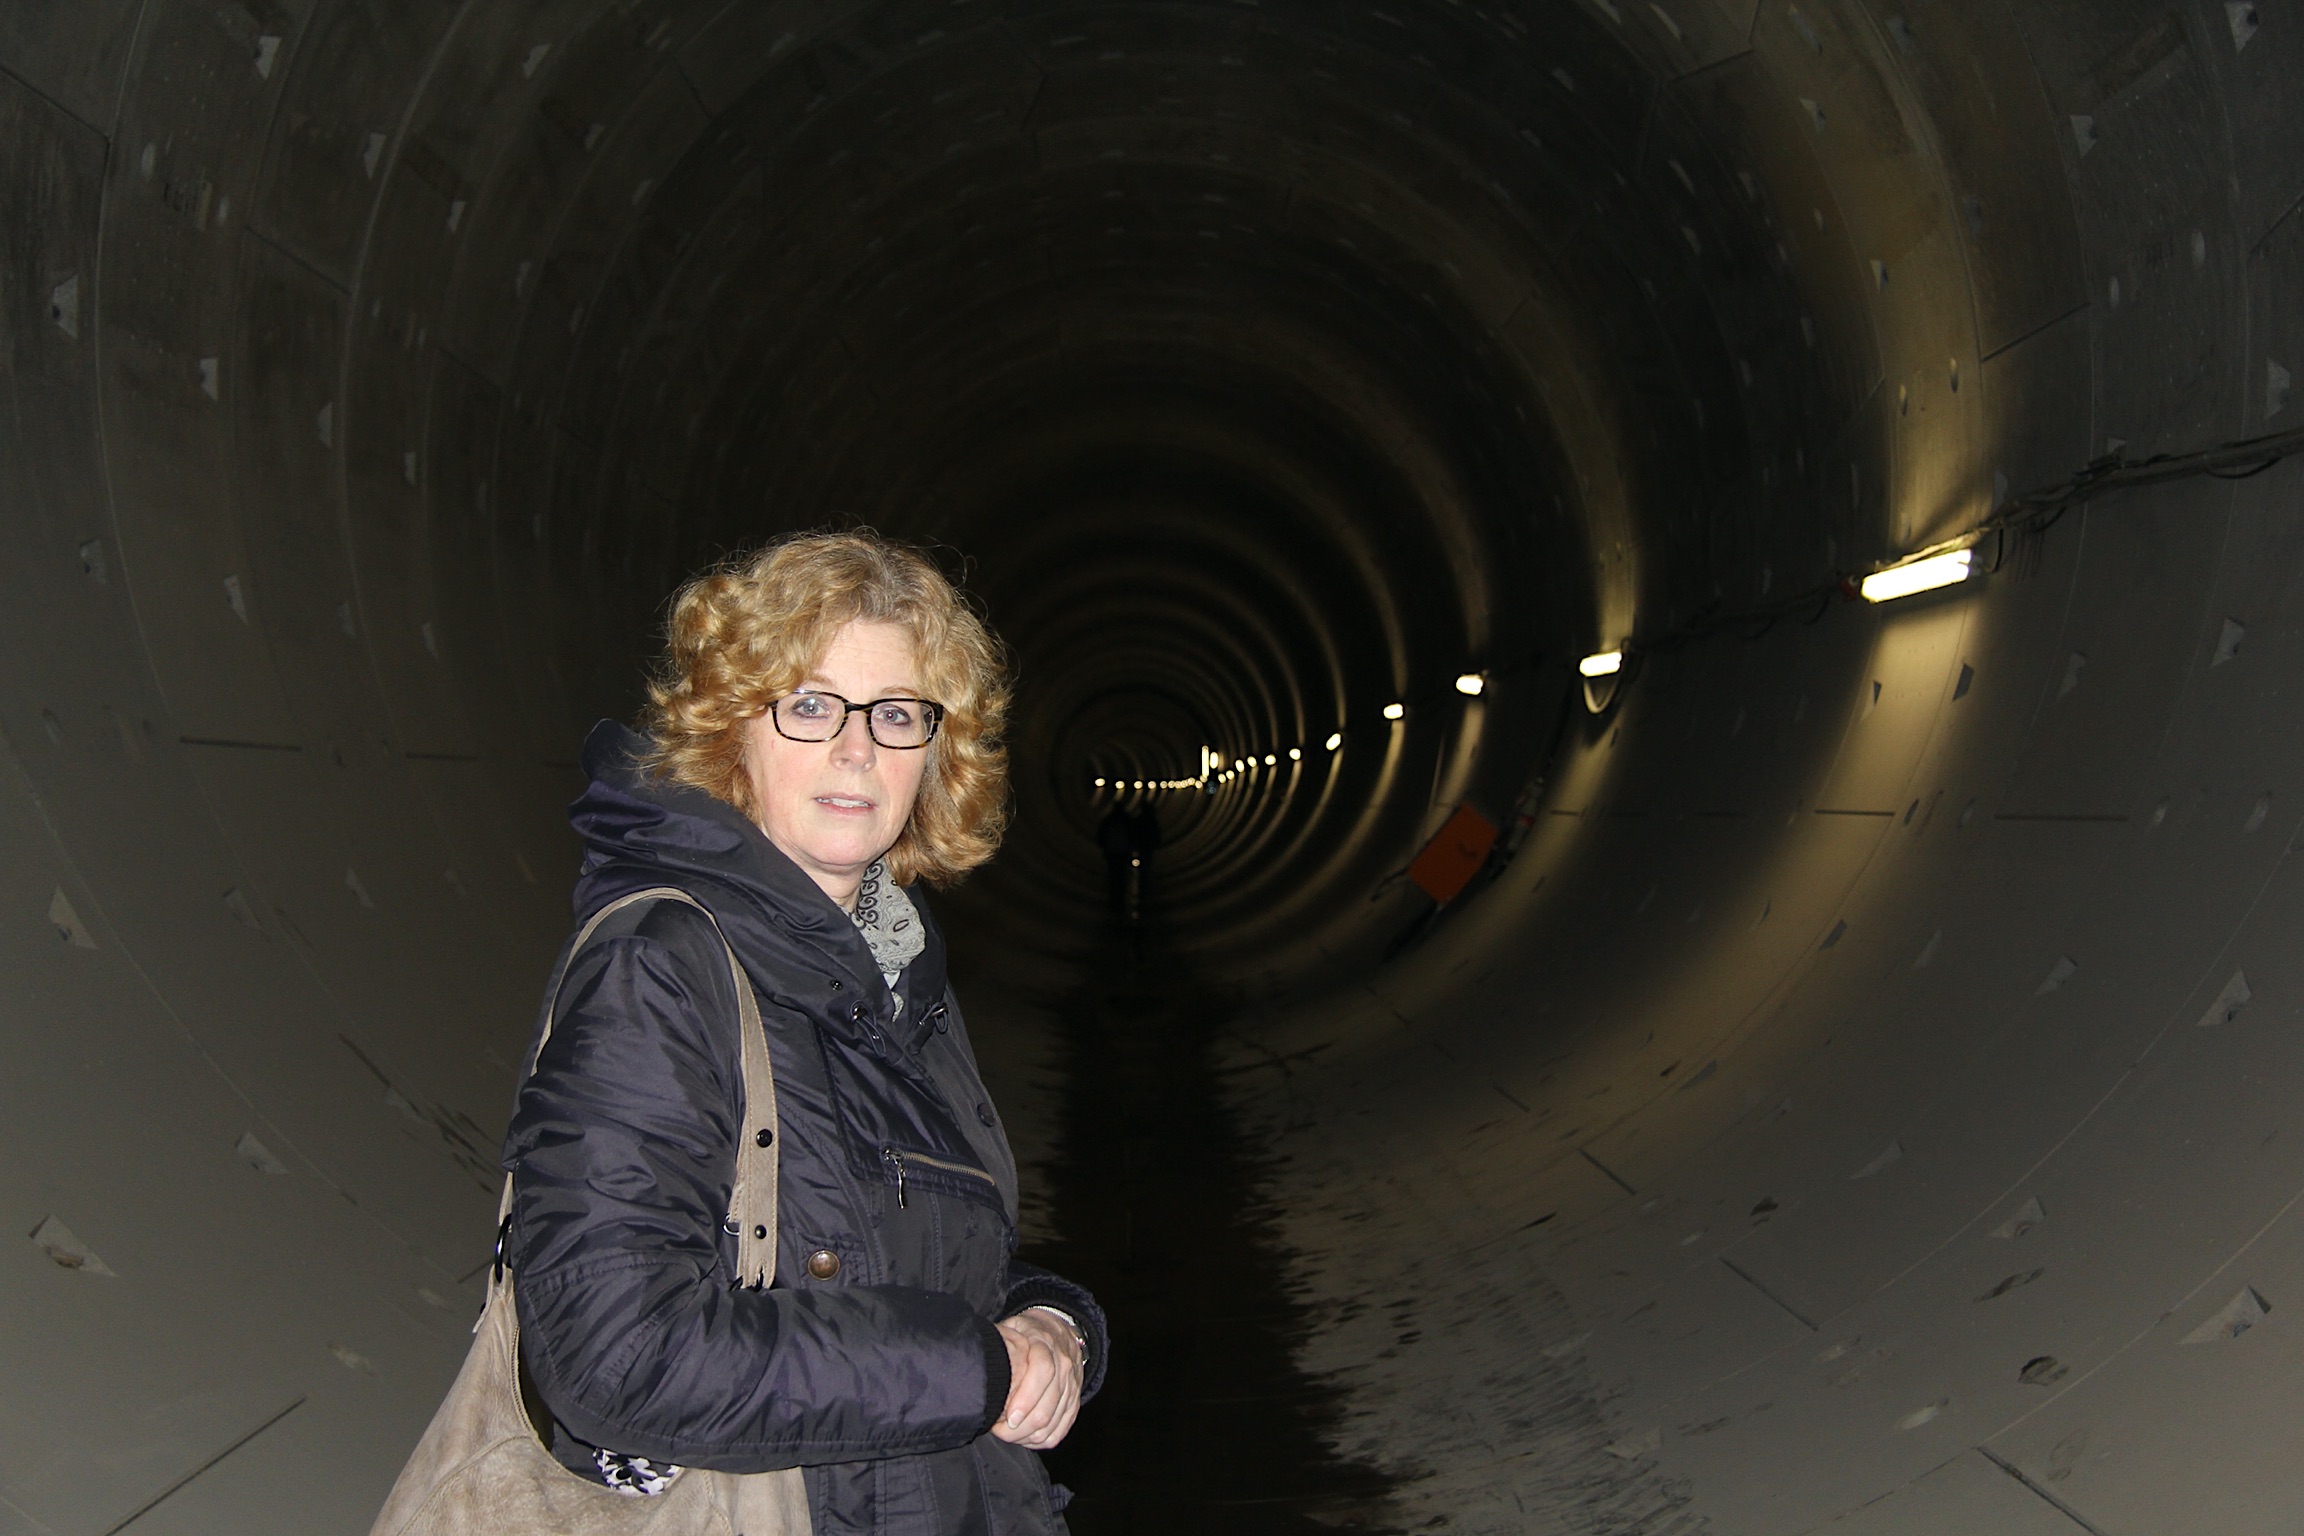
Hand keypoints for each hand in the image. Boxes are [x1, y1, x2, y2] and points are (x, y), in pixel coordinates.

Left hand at [991, 1309, 1082, 1448]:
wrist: (1059, 1330)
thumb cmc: (1028, 1332)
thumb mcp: (1012, 1327)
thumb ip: (999, 1341)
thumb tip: (976, 1362)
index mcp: (1045, 1344)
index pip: (1042, 1372)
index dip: (1026, 1398)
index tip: (1009, 1417)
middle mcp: (1064, 1365)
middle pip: (1047, 1406)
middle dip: (1022, 1427)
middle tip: (1000, 1430)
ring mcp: (1072, 1385)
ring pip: (1054, 1422)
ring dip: (1029, 1435)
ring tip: (1008, 1434)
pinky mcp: (1074, 1401)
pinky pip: (1061, 1429)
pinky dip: (1042, 1439)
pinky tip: (1025, 1438)